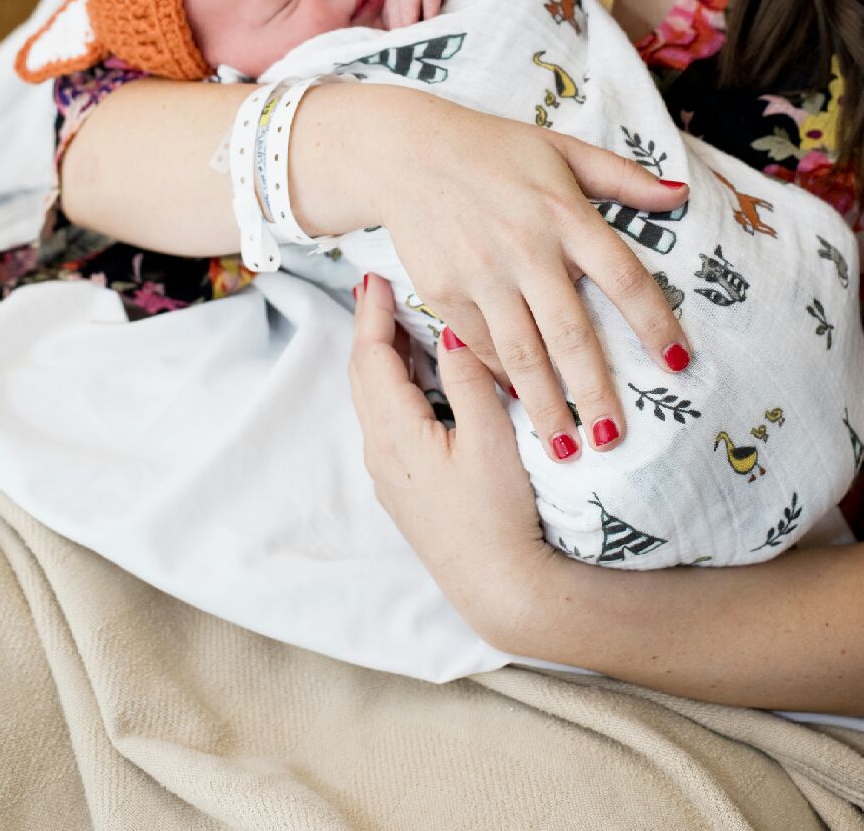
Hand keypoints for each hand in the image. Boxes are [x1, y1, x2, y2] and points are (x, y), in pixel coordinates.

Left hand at [348, 271, 556, 644]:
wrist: (500, 586)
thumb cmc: (499, 514)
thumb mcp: (491, 439)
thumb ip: (468, 379)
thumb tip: (449, 329)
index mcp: (394, 432)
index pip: (371, 357)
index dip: (372, 314)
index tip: (375, 277)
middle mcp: (380, 451)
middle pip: (364, 376)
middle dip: (371, 329)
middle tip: (382, 288)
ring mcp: (388, 474)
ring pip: (373, 399)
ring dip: (382, 358)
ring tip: (400, 321)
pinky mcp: (403, 489)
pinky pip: (386, 421)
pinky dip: (393, 386)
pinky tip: (417, 379)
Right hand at [366, 91, 691, 466]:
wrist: (407, 152)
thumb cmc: (493, 149)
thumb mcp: (561, 149)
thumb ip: (622, 176)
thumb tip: (681, 194)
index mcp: (565, 214)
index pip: (623, 277)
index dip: (654, 323)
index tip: (676, 363)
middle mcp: (527, 249)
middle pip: (571, 334)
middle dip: (595, 393)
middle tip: (614, 439)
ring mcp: (483, 274)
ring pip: (522, 354)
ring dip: (546, 407)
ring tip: (567, 449)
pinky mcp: (445, 291)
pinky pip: (480, 346)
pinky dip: (501, 379)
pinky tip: (518, 406)